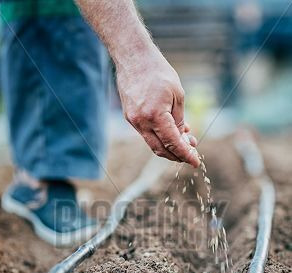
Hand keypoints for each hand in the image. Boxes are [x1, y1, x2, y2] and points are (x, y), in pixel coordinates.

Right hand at [116, 46, 199, 166]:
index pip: (173, 144)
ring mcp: (133, 121)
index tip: (195, 162)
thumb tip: (182, 138)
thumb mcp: (177, 95)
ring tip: (184, 141)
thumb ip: (179, 120)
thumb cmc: (158, 72)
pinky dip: (160, 137)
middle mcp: (142, 122)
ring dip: (169, 147)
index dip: (185, 155)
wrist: (133, 57)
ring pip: (153, 144)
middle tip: (191, 154)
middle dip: (177, 155)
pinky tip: (171, 131)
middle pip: (161, 150)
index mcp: (155, 116)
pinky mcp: (130, 117)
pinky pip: (146, 134)